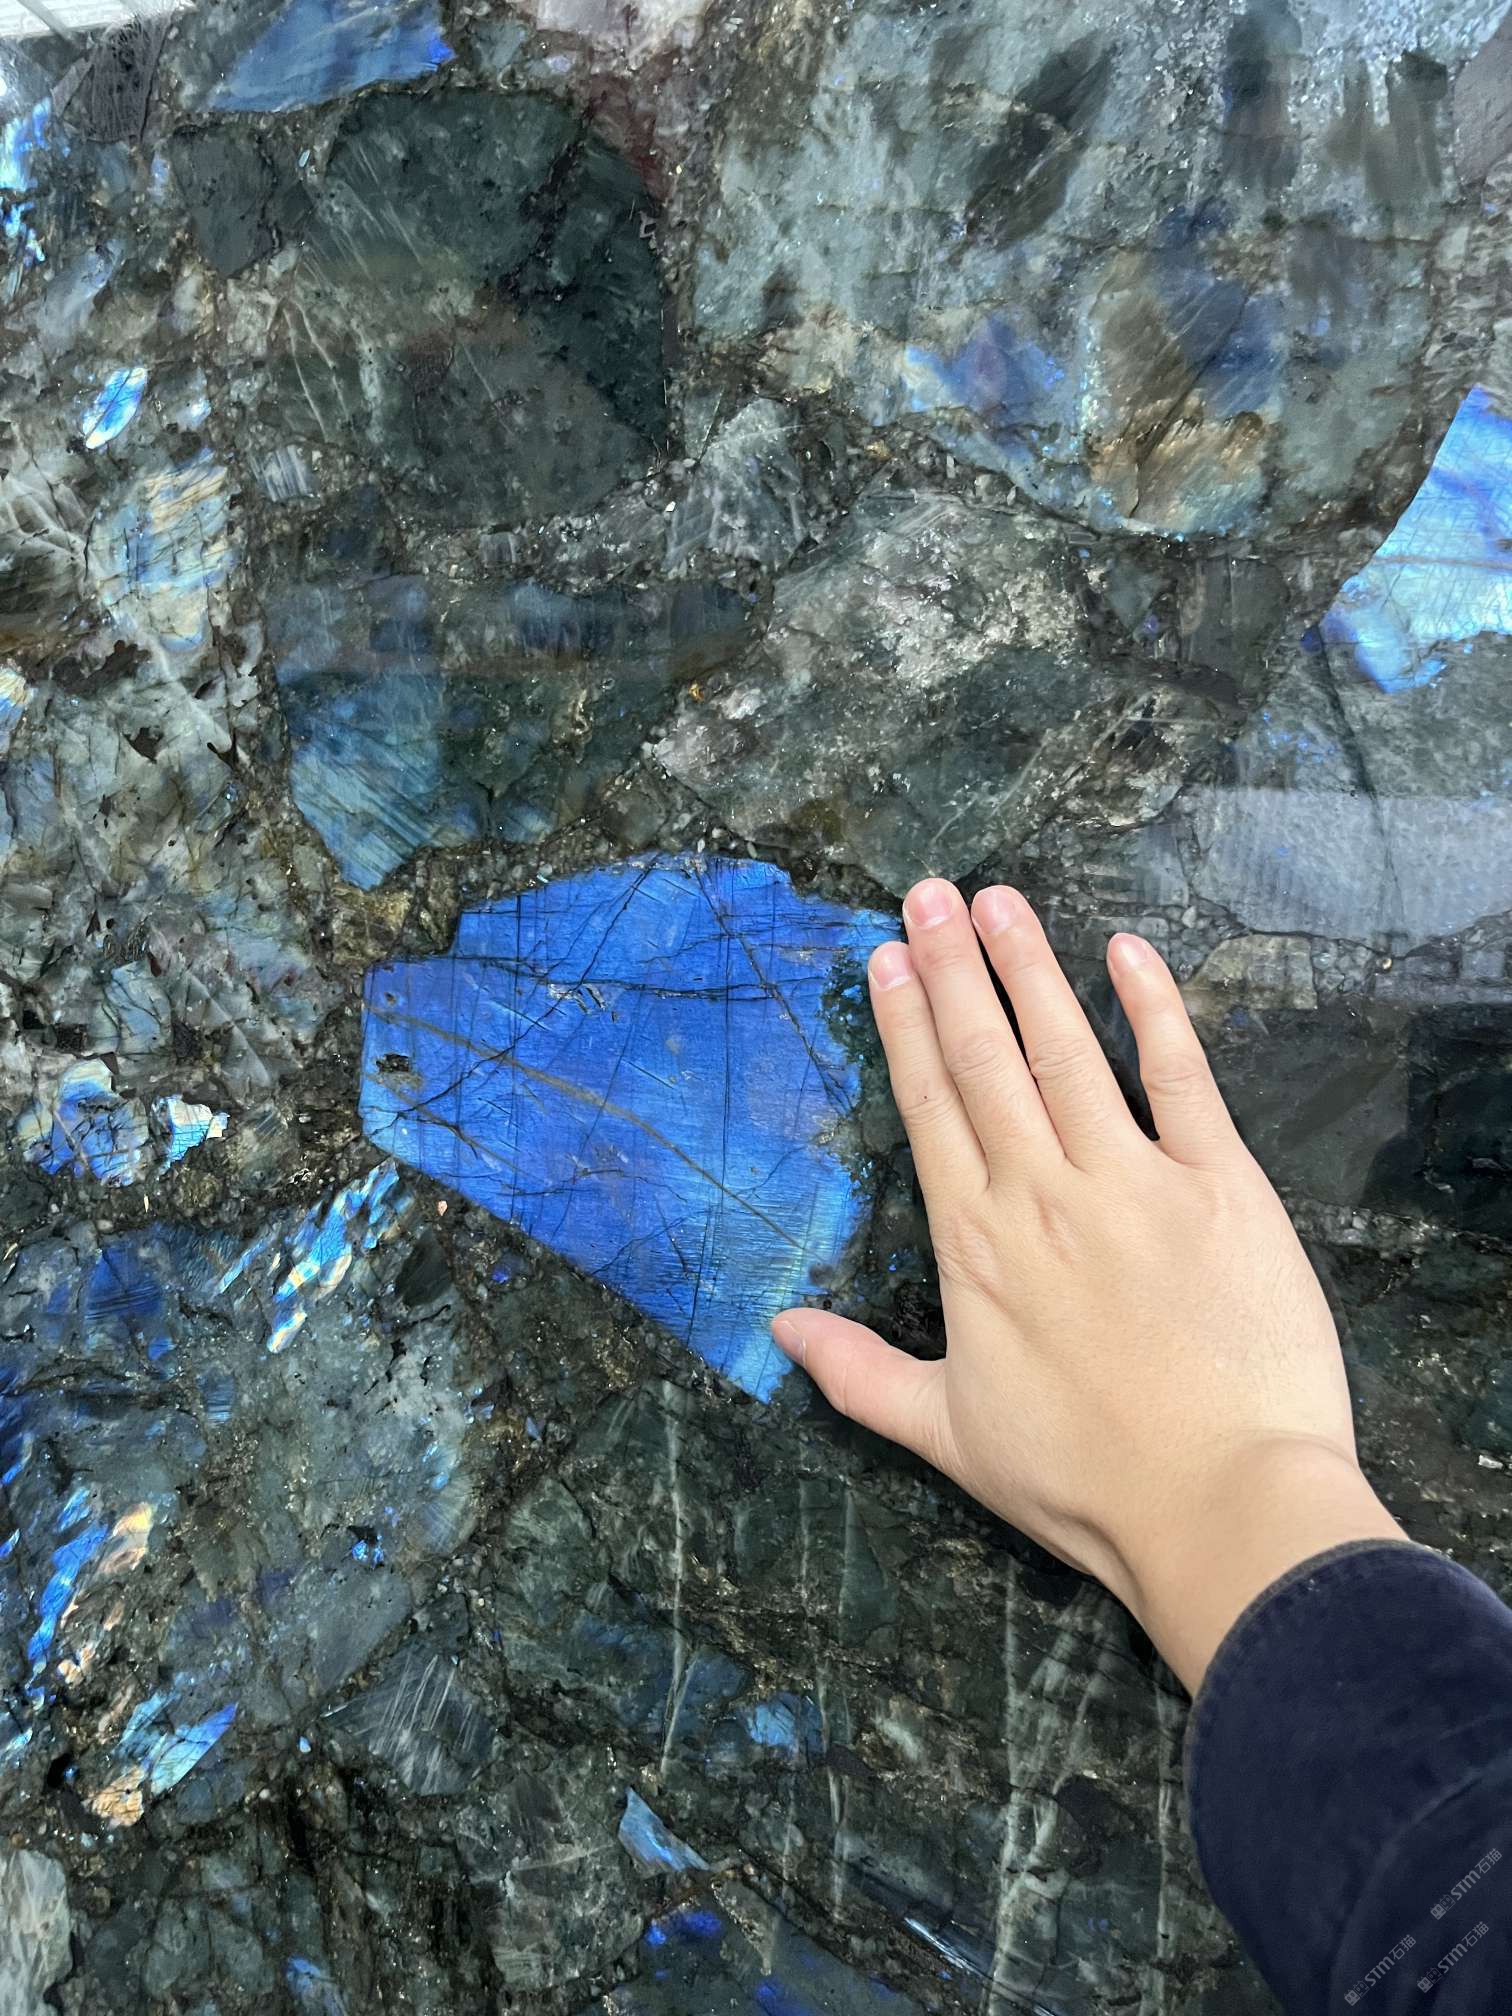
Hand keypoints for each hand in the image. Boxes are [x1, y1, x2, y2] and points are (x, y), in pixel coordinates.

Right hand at [772, 880, 1405, 1691]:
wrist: (1221, 1507)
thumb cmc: (1082, 1482)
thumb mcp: (946, 1435)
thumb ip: (857, 1374)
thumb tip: (776, 1331)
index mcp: (975, 1244)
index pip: (930, 1108)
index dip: (906, 1025)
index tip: (886, 958)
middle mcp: (1043, 1190)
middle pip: (985, 1058)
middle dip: (952, 967)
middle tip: (928, 892)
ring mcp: (1134, 1178)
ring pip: (1067, 1050)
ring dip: (1029, 968)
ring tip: (998, 899)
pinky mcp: (1222, 1185)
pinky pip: (1182, 1078)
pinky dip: (1155, 1010)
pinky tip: (1128, 953)